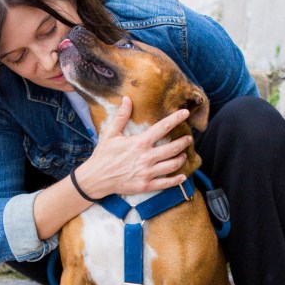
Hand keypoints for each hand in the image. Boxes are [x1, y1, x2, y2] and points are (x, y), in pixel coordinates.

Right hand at [75, 96, 192, 198]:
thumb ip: (121, 117)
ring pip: (172, 165)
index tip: (186, 113)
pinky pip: (166, 183)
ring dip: (181, 159)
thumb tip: (127, 99)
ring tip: (183, 155)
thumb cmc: (103, 155)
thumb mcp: (111, 134)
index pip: (163, 127)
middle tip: (189, 138)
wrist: (96, 178)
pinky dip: (176, 180)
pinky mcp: (146, 185)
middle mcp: (147, 157)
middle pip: (173, 148)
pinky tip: (182, 176)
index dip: (176, 119)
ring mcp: (147, 172)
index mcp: (140, 143)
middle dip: (184, 142)